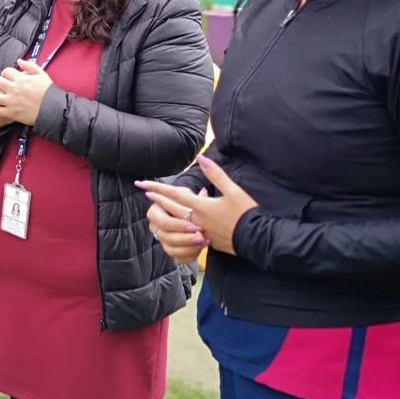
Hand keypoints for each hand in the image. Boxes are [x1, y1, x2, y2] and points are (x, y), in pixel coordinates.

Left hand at [0, 59, 52, 125]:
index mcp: (21, 79)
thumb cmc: (49, 92)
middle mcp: (14, 89)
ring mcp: (11, 102)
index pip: (6, 71)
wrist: (53, 110)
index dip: (5, 72)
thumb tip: (19, 60)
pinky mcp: (11, 113)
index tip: (7, 75)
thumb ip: (30, 66)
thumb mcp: (42, 74)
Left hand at [136, 155, 257, 257]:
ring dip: (166, 211)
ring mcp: (200, 231)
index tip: (142, 184)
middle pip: (172, 208)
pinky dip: (178, 223)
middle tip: (144, 192)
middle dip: (157, 199)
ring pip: (177, 220)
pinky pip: (186, 231)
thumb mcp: (233, 190)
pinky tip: (177, 221)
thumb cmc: (246, 213)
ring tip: (157, 205)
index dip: (157, 189)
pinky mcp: (207, 240)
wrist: (256, 239)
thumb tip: (201, 158)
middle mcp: (197, 219)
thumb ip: (215, 174)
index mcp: (201, 206)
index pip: (174, 194)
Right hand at [141, 188, 209, 264]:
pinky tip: (200, 249)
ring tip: (203, 243)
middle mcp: (155, 227)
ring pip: (170, 250)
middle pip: (166, 238)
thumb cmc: (185, 201)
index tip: (196, 226)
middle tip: (201, 237)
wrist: (188, 211)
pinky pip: (178, 259)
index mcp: (155, 212)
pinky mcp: (171, 250)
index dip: (179, 226)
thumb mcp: (186, 195)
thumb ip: (191, 196)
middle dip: (185, 239)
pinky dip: (190, 256)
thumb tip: (204, 192)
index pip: (164, 222)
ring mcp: (162, 240)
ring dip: (188, 248)